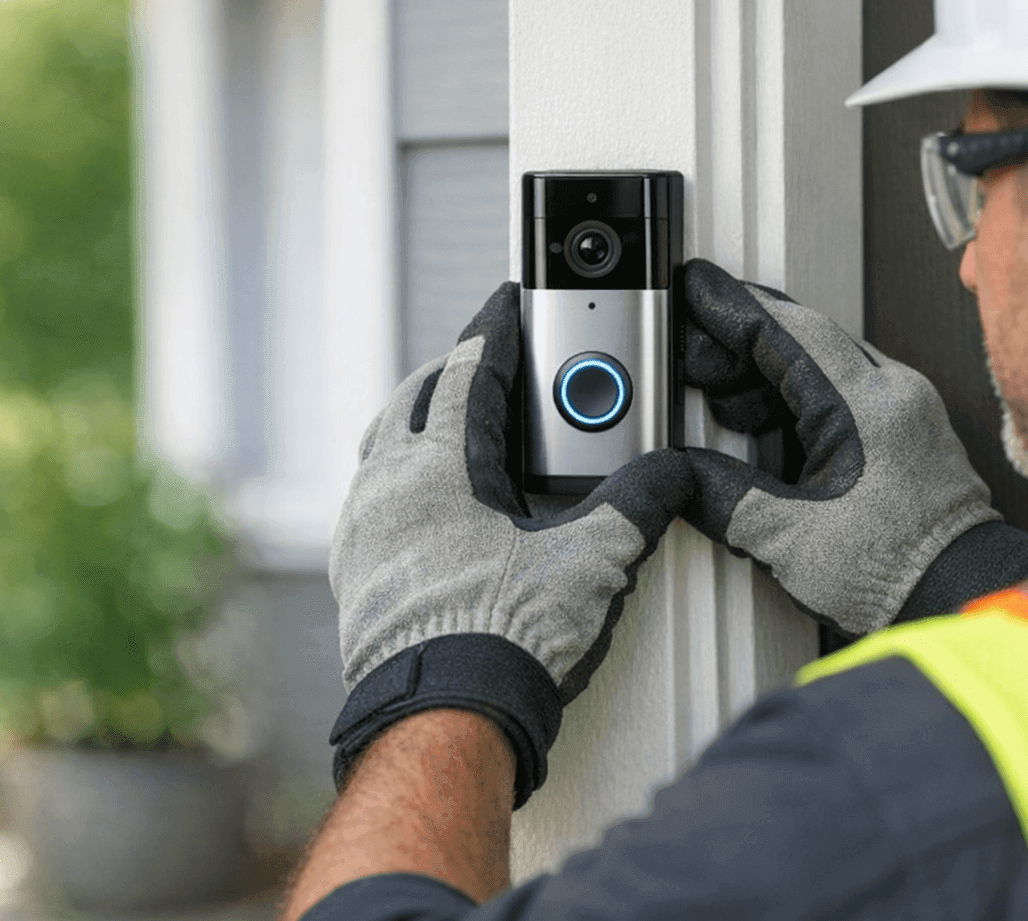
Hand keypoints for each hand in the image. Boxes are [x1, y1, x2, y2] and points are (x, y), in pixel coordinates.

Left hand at [328, 282, 690, 804]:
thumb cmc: (503, 640)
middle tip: (489, 363)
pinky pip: (373, 498)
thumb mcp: (593, 559)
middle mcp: (388, 488)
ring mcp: (363, 532)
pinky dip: (402, 478)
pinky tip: (431, 502)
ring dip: (420, 422)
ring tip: (458, 424)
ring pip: (385, 446)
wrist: (444, 720)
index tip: (508, 307)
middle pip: (416, 398)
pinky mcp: (357, 574)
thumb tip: (671, 474)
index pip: (471, 371)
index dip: (498, 331)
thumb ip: (640, 502)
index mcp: (441, 466)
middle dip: (456, 372)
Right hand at [681, 259, 997, 635]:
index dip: (727, 307)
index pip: (782, 329)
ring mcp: (906, 406)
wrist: (959, 598)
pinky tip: (772, 434)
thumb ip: (721, 494)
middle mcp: (893, 391)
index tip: (693, 290)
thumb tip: (680, 472)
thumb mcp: (786, 538)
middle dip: (741, 348)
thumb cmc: (895, 573)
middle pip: (802, 338)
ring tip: (727, 413)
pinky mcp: (909, 429)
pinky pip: (846, 390)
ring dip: (769, 378)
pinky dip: (801, 400)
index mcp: (863, 405)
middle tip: (694, 366)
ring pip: (823, 362)